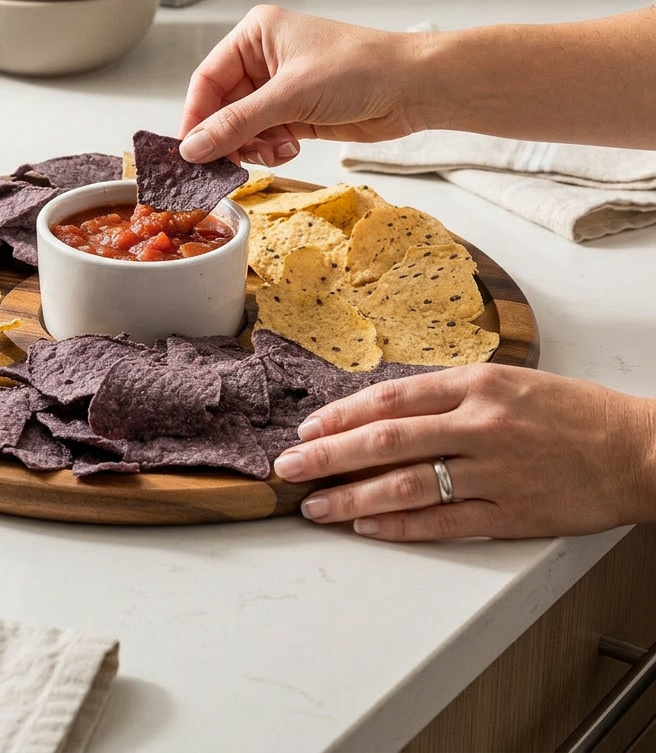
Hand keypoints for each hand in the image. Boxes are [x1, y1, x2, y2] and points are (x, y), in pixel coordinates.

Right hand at [178, 5, 429, 166]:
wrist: (414, 88)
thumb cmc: (359, 70)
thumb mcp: (290, 96)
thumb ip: (236, 124)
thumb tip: (193, 148)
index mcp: (256, 35)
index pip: (207, 79)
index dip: (195, 117)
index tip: (188, 152)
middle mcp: (263, 59)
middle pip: (222, 107)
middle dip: (225, 137)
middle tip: (221, 166)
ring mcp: (280, 88)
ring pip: (242, 127)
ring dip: (250, 146)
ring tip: (271, 151)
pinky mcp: (297, 113)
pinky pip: (264, 138)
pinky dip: (270, 150)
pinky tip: (289, 148)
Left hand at [272, 364, 655, 540]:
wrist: (637, 450)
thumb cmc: (571, 412)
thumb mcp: (506, 382)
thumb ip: (448, 395)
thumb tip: (385, 411)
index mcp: (475, 385)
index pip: (390, 399)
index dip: (342, 415)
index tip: (308, 429)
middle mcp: (478, 425)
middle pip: (386, 440)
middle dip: (328, 455)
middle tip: (289, 468)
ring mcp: (494, 473)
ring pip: (407, 486)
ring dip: (353, 498)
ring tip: (316, 506)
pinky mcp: (511, 515)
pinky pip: (444, 523)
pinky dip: (400, 527)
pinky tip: (368, 528)